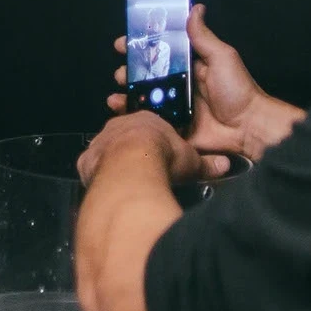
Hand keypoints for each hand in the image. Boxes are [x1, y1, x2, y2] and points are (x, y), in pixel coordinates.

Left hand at [78, 107, 207, 187]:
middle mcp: (118, 127)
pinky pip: (90, 168)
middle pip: (123, 137)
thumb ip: (206, 163)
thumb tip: (224, 166)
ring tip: (125, 182)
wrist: (133, 167)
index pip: (148, 128)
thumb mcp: (191, 161)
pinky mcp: (87, 161)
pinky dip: (97, 177)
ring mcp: (100, 143)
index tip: (158, 153)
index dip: (153, 141)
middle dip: (130, 151)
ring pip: (104, 151)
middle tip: (141, 169)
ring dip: (112, 164)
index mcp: (145, 121)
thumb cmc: (162, 157)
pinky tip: (107, 189)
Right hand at [107, 4, 302, 166]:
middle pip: (147, 76)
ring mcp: (175, 108)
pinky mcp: (173, 128)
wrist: (248, 129)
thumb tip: (195, 7)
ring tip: (116, 94)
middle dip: (129, 72)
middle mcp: (180, 86)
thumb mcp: (222, 57)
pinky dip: (133, 117)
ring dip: (127, 95)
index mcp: (190, 67)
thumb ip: (204, 37)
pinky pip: (149, 122)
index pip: (160, 52)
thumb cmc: (238, 90)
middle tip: (121, 73)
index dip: (140, 47)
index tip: (123, 44)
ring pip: (144, 98)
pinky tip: (121, 112)